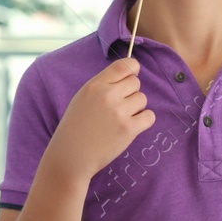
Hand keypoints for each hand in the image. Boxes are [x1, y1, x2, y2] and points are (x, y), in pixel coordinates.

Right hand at [42, 58, 155, 182]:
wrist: (71, 155)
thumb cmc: (76, 126)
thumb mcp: (83, 97)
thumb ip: (104, 84)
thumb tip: (131, 74)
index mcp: (95, 85)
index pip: (125, 65)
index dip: (133, 70)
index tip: (131, 77)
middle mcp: (107, 95)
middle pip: (136, 83)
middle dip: (131, 93)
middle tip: (119, 107)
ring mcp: (119, 112)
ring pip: (142, 99)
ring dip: (136, 108)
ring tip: (120, 119)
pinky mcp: (128, 129)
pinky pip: (149, 116)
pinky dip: (143, 121)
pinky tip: (130, 127)